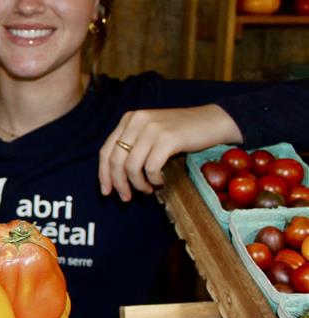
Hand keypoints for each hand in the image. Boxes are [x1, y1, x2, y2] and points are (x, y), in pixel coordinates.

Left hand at [99, 104, 241, 200]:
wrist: (214, 121)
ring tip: (147, 190)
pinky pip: (151, 168)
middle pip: (115, 160)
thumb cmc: (181, 133)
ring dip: (138, 184)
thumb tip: (114, 177)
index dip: (104, 174)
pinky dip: (153, 180)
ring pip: (131, 166)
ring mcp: (152, 128)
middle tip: (126, 197)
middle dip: (119, 184)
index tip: (106, 192)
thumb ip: (132, 147)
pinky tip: (160, 181)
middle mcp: (137, 121)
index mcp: (129, 119)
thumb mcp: (150, 133)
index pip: (106, 151)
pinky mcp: (168, 138)